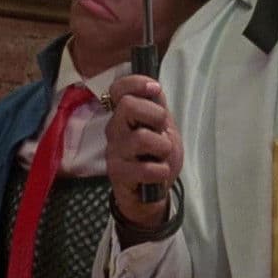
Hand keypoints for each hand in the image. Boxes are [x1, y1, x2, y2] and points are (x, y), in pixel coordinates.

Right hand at [105, 74, 181, 229]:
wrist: (150, 194)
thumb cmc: (155, 158)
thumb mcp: (162, 128)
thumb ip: (157, 107)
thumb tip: (154, 86)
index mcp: (124, 116)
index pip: (118, 89)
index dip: (136, 83)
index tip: (155, 89)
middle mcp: (115, 130)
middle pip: (128, 105)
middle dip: (155, 115)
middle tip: (161, 131)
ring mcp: (114, 151)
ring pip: (141, 137)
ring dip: (162, 148)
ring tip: (161, 157)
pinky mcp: (118, 173)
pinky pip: (146, 168)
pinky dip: (161, 171)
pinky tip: (158, 174)